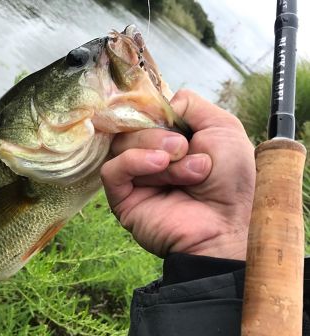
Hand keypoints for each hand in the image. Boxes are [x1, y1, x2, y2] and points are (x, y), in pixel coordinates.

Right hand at [100, 90, 254, 259]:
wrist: (227, 224)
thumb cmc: (231, 179)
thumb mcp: (222, 127)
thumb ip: (191, 105)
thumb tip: (162, 105)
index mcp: (167, 140)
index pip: (143, 113)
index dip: (154, 112)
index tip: (176, 122)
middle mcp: (148, 156)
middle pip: (129, 126)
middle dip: (160, 134)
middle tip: (185, 149)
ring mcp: (134, 178)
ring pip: (120, 145)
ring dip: (155, 149)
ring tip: (187, 169)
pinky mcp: (121, 199)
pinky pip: (111, 170)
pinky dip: (133, 161)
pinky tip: (158, 164)